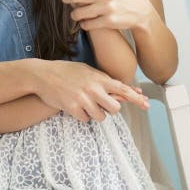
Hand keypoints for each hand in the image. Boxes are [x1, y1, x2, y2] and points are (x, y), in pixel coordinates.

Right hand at [30, 59, 148, 122]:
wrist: (43, 75)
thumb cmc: (67, 71)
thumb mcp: (88, 70)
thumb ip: (106, 80)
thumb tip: (127, 90)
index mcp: (99, 78)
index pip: (123, 89)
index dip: (136, 98)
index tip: (146, 104)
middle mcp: (93, 89)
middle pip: (115, 109)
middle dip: (111, 109)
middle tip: (102, 105)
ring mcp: (82, 99)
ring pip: (100, 117)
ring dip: (95, 113)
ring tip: (86, 103)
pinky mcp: (71, 108)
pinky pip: (85, 119)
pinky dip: (82, 116)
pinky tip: (75, 106)